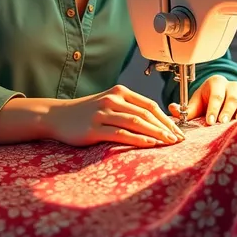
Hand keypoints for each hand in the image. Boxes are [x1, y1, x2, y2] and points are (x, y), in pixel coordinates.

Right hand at [45, 84, 184, 147]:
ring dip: (156, 133)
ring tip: (169, 143)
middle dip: (165, 127)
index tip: (178, 130)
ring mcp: (103, 113)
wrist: (58, 116)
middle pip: (146, 114)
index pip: (150, 104)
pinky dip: (137, 139)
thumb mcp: (109, 104)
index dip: (166, 118)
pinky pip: (120, 134)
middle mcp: (113, 100)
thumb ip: (129, 109)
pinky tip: (149, 145)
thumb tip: (156, 122)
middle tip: (179, 140)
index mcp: (120, 92)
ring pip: (136, 122)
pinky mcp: (94, 128)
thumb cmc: (88, 112)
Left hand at [169, 75, 236, 124]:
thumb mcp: (195, 102)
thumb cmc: (206, 100)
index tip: (209, 121)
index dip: (213, 108)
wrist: (218, 99)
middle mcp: (231, 86)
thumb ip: (186, 108)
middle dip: (227, 111)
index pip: (216, 95)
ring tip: (236, 123)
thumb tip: (172, 109)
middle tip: (222, 123)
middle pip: (232, 97)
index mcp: (216, 82)